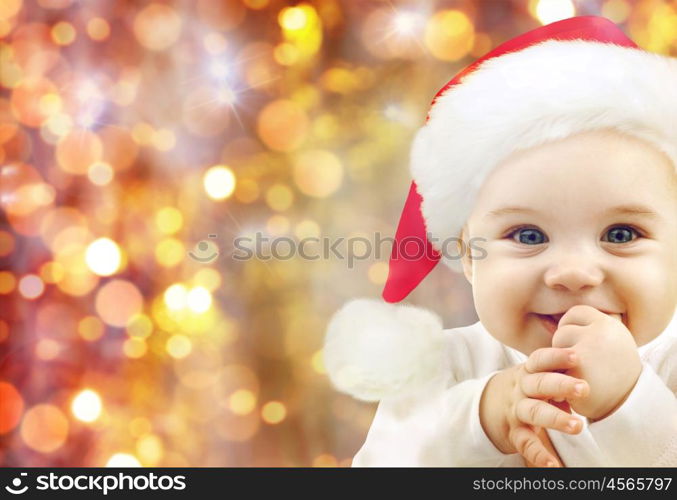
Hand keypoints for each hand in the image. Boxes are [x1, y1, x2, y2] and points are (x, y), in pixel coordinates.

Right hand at [480, 347, 588, 466]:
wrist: (486, 404)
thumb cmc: (526, 387)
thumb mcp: (535, 375)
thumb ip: (557, 374)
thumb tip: (591, 374)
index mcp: (528, 372)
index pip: (539, 360)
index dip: (556, 357)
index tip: (576, 357)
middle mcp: (521, 389)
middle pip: (539, 384)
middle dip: (561, 385)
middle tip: (584, 389)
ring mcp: (516, 411)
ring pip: (534, 412)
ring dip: (555, 418)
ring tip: (577, 426)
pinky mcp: (514, 433)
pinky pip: (525, 443)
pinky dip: (538, 454)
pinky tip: (552, 464)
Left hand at [552, 305, 641, 419]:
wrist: (629, 406)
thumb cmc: (616, 372)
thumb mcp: (612, 341)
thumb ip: (590, 328)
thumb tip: (560, 318)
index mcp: (609, 325)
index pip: (575, 313)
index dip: (572, 326)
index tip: (579, 341)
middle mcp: (599, 335)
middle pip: (563, 332)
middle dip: (566, 348)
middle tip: (584, 364)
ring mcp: (585, 354)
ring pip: (555, 351)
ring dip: (560, 364)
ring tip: (581, 375)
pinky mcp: (574, 374)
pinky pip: (553, 371)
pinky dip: (559, 380)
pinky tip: (575, 388)